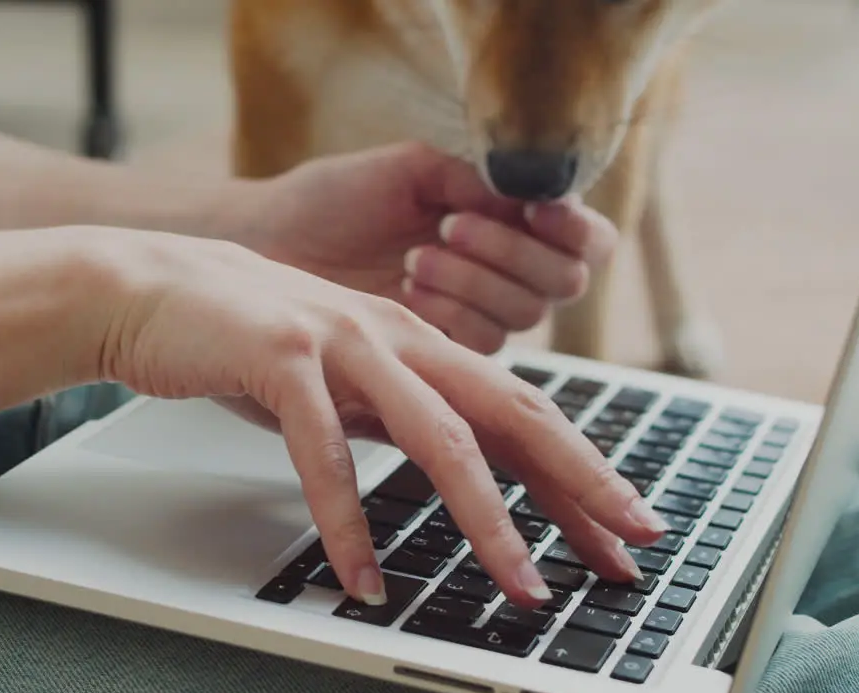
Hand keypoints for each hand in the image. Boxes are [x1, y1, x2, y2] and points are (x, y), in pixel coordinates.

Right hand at [99, 234, 667, 608]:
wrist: (151, 287)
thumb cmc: (250, 340)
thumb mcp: (346, 377)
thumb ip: (401, 412)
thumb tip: (459, 469)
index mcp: (421, 344)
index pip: (523, 413)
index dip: (582, 470)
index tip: (625, 524)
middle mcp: (398, 338)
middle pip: (513, 414)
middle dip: (577, 485)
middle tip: (626, 547)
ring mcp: (344, 344)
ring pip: (439, 437)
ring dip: (487, 521)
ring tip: (520, 586)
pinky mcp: (282, 358)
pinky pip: (325, 454)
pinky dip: (348, 524)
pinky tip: (362, 579)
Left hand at [241, 142, 617, 353]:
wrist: (273, 245)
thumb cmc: (335, 200)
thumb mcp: (412, 170)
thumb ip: (475, 179)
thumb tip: (528, 194)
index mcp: (508, 221)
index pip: (585, 237)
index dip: (576, 227)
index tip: (537, 209)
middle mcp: (505, 273)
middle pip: (565, 280)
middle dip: (512, 252)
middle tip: (451, 228)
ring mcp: (478, 317)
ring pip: (525, 314)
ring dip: (477, 281)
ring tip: (417, 258)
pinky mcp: (444, 357)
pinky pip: (483, 344)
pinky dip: (452, 312)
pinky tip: (409, 289)